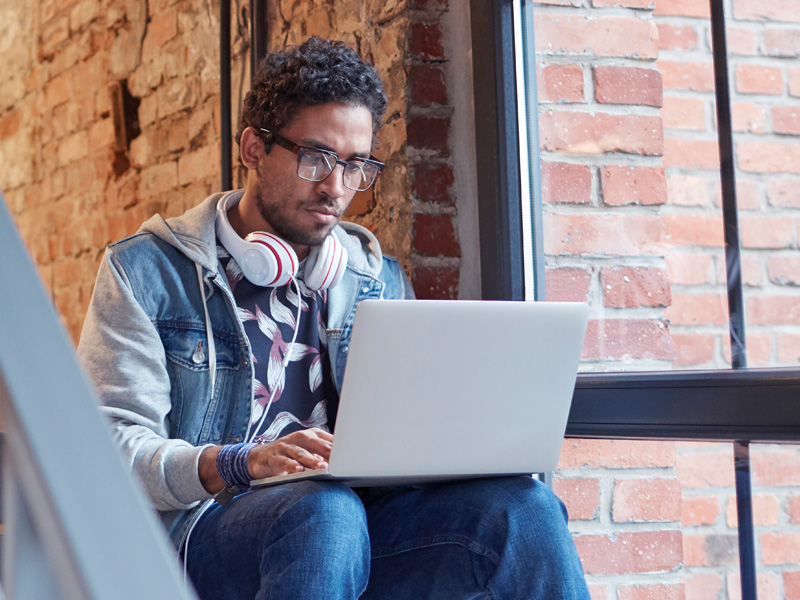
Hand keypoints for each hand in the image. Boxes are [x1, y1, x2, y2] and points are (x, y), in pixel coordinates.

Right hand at [198, 428, 333, 494]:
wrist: (259, 458)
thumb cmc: (290, 455)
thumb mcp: (308, 452)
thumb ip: (324, 456)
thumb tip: (346, 464)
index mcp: (311, 435)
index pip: (328, 439)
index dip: (340, 447)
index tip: (352, 453)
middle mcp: (299, 438)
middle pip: (316, 443)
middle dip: (328, 451)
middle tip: (340, 458)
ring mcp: (286, 446)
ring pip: (301, 452)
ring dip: (311, 460)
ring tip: (321, 467)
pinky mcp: (274, 456)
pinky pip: (284, 461)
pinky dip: (291, 466)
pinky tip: (298, 471)